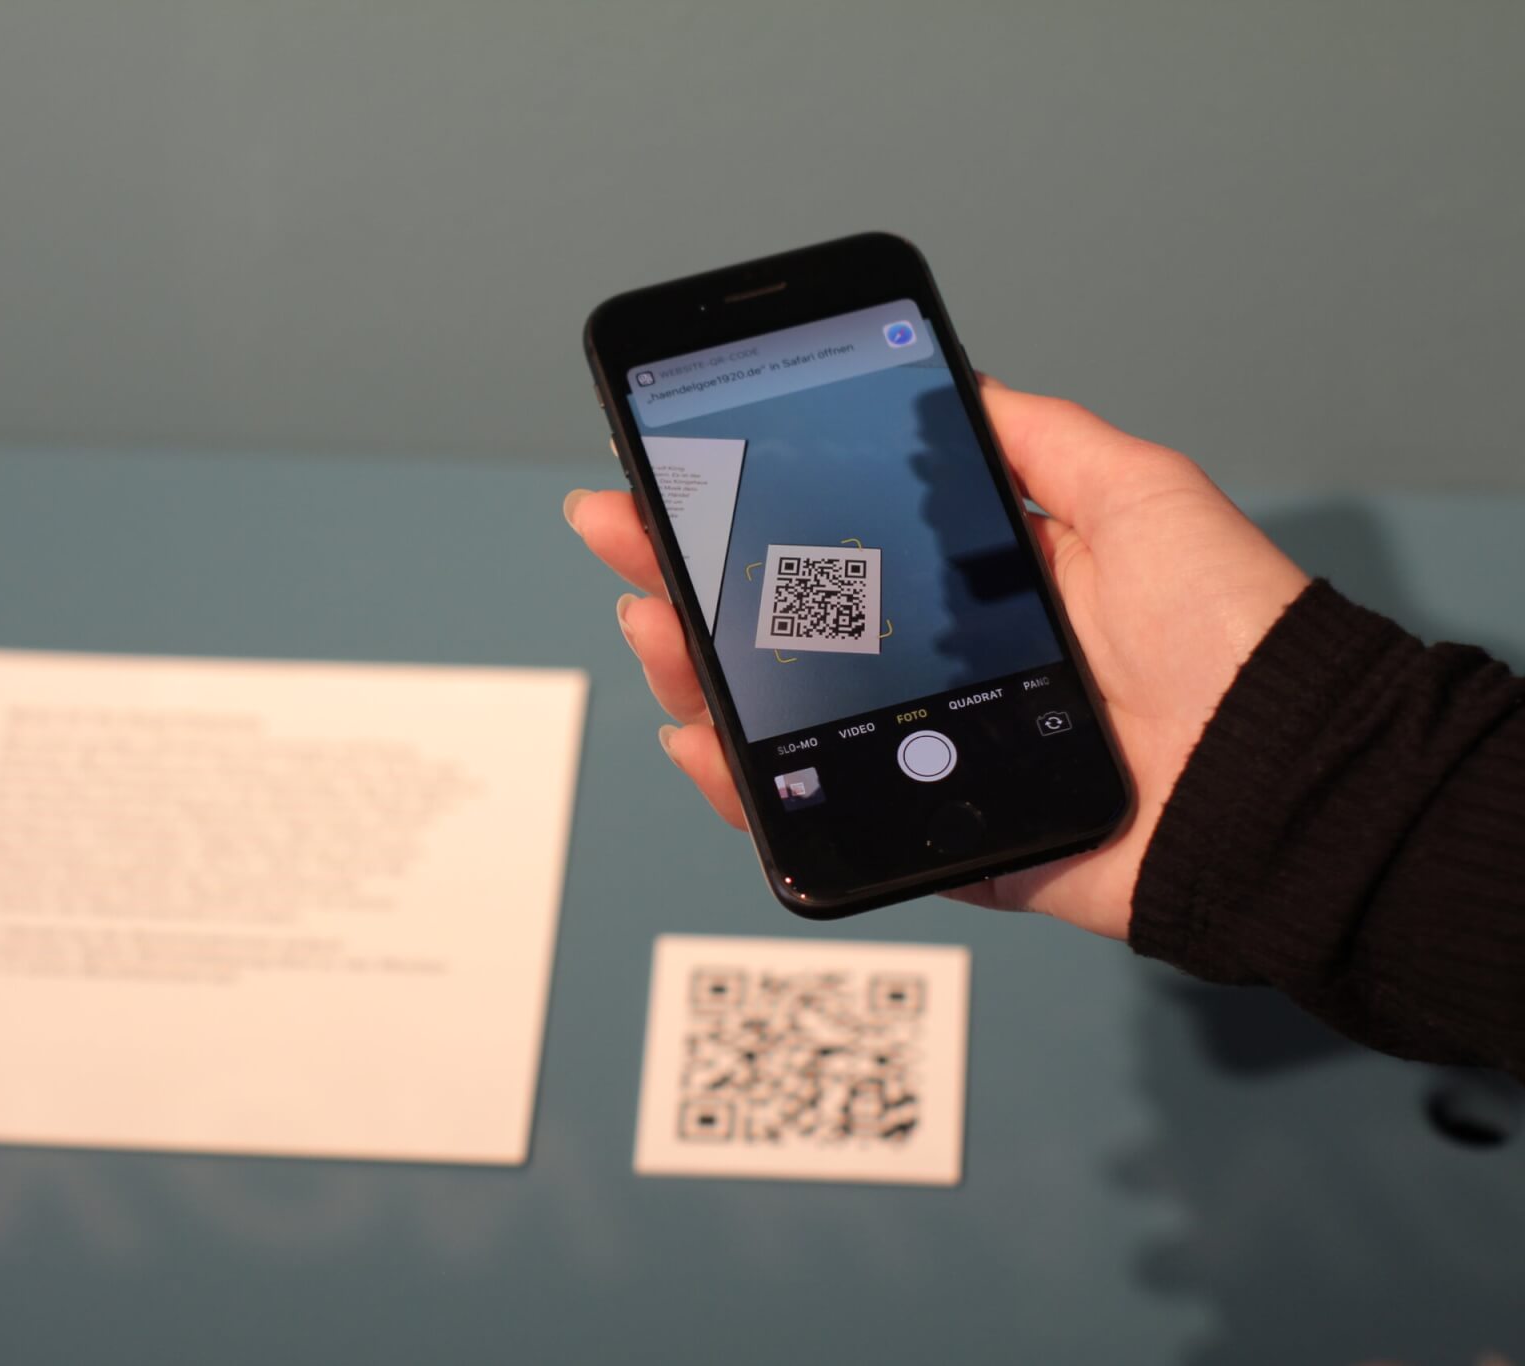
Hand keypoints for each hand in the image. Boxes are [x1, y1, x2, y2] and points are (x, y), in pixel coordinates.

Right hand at [563, 377, 1309, 939]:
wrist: (1285, 780)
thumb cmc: (1232, 636)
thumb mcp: (1137, 493)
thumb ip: (1039, 440)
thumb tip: (953, 382)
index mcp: (984, 590)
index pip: (838, 547)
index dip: (753, 511)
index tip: (681, 474)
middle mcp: (943, 669)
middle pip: (786, 631)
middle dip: (691, 578)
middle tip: (623, 535)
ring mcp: (930, 752)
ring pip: (782, 721)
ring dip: (698, 673)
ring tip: (656, 626)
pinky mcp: (937, 834)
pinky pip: (822, 821)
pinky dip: (745, 794)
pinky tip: (698, 742)